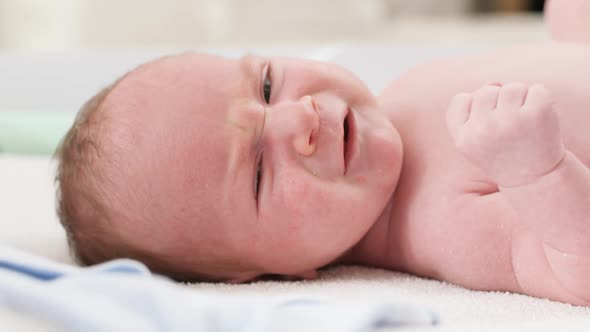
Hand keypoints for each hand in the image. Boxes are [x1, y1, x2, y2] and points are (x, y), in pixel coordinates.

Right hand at [446, 83, 565, 186]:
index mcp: (463, 138)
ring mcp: (511, 121)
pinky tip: (539, 120)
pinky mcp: (537, 113)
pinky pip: (536, 89)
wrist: (536, 179)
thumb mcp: (479, 137)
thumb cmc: (504, 154)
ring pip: (512, 87)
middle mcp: (484, 130)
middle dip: (499, 103)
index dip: (474, 109)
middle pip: (487, 91)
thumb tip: (494, 82)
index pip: (461, 100)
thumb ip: (476, 107)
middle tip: (510, 128)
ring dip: (520, 100)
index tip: (486, 129)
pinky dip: (541, 100)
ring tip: (525, 123)